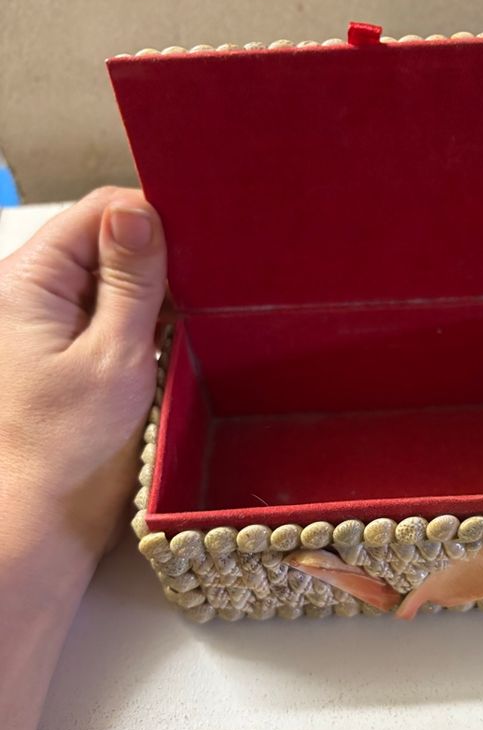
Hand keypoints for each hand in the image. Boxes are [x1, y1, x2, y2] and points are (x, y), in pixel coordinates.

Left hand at [0, 186, 165, 578]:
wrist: (39, 518)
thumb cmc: (68, 444)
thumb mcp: (113, 356)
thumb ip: (130, 282)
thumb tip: (140, 211)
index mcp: (27, 281)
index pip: (94, 213)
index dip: (149, 217)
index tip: (200, 239)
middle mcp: (33, 293)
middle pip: (103, 242)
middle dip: (156, 256)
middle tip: (208, 281)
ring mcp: (51, 324)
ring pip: (112, 278)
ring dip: (153, 291)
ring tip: (195, 310)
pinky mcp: (69, 352)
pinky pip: (110, 314)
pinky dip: (142, 319)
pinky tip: (173, 335)